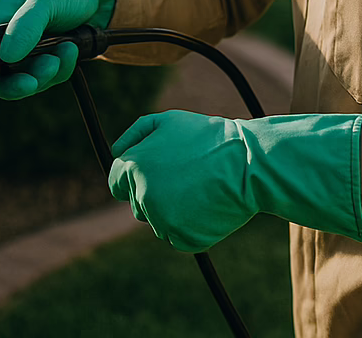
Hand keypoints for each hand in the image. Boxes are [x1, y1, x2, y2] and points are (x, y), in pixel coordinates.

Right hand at [0, 0, 115, 107]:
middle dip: (15, 84)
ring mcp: (22, 52)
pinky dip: (59, 70)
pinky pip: (44, 79)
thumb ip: (26, 25)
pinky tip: (71, 50)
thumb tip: (6, 57)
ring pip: (21, 81)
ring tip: (66, 51)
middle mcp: (2, 38)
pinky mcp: (41, 61)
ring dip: (43, 75)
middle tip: (34, 82)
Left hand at [108, 110, 361, 252]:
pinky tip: (205, 205)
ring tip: (198, 188)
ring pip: (157, 221)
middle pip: (138, 203)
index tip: (155, 172)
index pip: (117, 184)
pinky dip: (188, 225)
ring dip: (171, 209)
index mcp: (134, 168)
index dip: (134, 177)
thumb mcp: (167, 121)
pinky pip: (177, 235)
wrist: (246, 164)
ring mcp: (163, 221)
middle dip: (154, 191)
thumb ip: (135, 135)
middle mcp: (143, 197)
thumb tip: (115, 152)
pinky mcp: (183, 239)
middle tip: (184, 177)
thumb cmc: (207, 138)